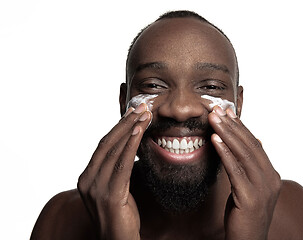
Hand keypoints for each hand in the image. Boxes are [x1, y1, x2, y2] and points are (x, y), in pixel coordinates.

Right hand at [77, 103, 150, 239]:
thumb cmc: (121, 214)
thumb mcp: (116, 187)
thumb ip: (117, 168)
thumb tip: (131, 147)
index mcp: (87, 177)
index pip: (103, 145)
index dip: (118, 127)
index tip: (133, 112)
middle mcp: (87, 180)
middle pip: (107, 143)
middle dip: (125, 123)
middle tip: (141, 107)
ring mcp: (96, 188)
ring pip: (115, 150)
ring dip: (131, 129)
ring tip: (144, 114)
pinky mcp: (110, 196)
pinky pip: (122, 164)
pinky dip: (131, 145)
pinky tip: (140, 131)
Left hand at [208, 106, 281, 239]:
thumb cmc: (244, 215)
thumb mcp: (248, 187)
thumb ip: (248, 167)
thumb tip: (249, 143)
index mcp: (270, 174)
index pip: (255, 144)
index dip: (240, 127)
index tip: (227, 112)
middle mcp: (270, 179)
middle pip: (250, 145)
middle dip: (232, 126)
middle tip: (217, 109)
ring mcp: (262, 189)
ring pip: (244, 154)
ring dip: (227, 134)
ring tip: (214, 119)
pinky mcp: (250, 198)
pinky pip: (236, 170)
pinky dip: (225, 153)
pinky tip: (215, 141)